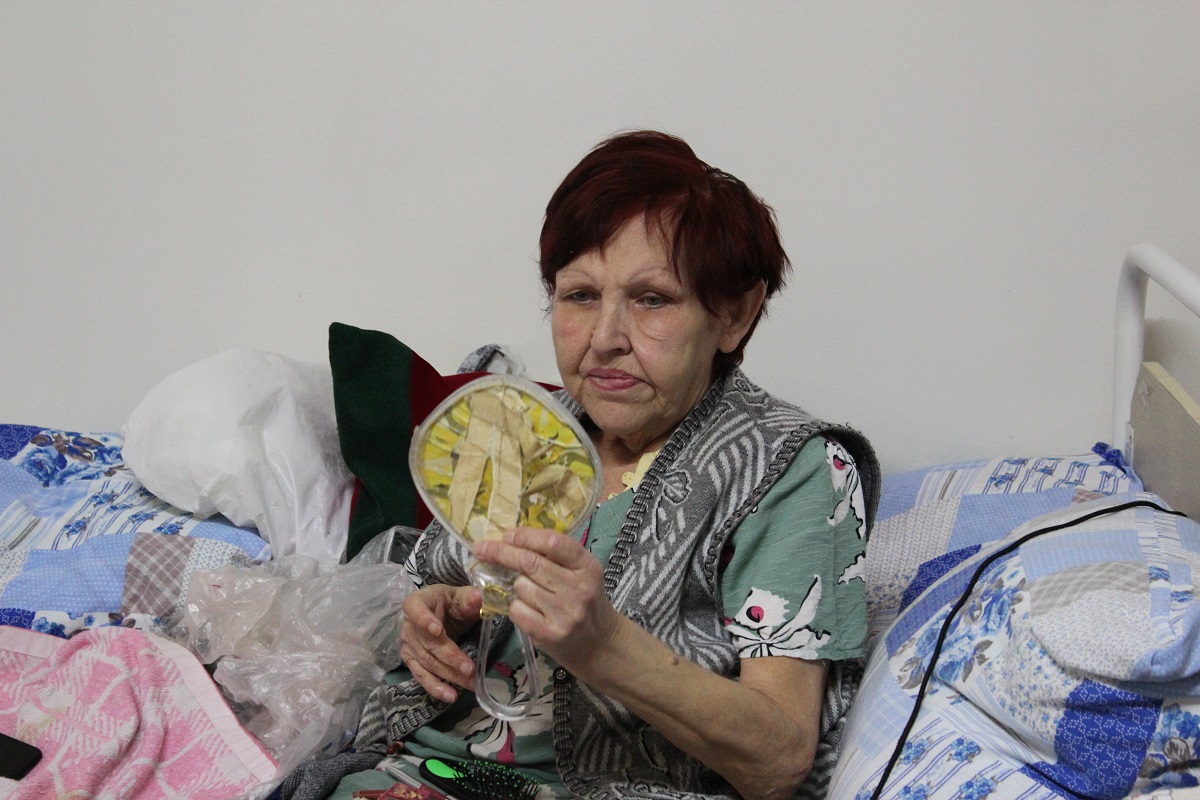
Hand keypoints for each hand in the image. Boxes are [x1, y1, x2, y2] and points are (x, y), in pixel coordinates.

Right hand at [398, 583, 482, 702]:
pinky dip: (436, 687)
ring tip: (468, 684)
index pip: (415, 609)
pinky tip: (450, 696)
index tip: (437, 630)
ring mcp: (408, 645)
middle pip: (428, 643)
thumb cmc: (450, 602)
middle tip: (470, 669)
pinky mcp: (412, 661)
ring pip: (427, 663)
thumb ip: (469, 598)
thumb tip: (479, 597)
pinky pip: (422, 676)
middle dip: (450, 657)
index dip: (424, 620)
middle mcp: (408, 625)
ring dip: (449, 675)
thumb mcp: (460, 596)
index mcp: (417, 602)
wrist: (440, 612)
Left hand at [473, 527, 620, 673]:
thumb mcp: (582, 574)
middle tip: (481, 548)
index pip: (553, 543)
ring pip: (520, 586)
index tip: (506, 535)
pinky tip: (529, 611)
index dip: (525, 536)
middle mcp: (579, 589)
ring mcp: (564, 613)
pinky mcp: (549, 634)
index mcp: (588, 567)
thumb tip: (512, 540)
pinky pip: (516, 610)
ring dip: (516, 586)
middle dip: (501, 553)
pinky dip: (516, 607)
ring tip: (531, 594)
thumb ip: (555, 557)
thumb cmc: (585, 603)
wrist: (600, 644)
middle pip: (530, 563)